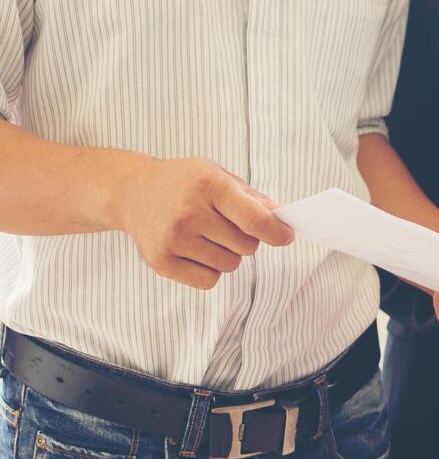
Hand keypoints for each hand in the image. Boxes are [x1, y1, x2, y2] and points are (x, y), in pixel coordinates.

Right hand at [107, 156, 293, 289]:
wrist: (131, 191)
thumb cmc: (185, 183)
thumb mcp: (219, 176)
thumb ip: (255, 199)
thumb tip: (285, 219)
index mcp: (208, 185)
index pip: (255, 220)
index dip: (277, 233)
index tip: (286, 236)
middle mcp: (188, 212)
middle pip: (247, 247)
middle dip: (246, 240)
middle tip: (225, 225)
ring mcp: (172, 238)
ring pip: (230, 266)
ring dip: (227, 255)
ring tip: (206, 235)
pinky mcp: (161, 261)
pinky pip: (209, 281)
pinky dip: (210, 270)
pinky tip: (194, 249)